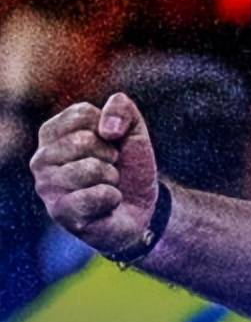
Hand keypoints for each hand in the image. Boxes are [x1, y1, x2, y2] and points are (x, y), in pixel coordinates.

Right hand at [30, 94, 157, 254]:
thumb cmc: (127, 164)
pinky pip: (97, 195)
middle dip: (110, 154)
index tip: (111, 143)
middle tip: (110, 168)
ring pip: (90, 168)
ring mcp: (47, 188)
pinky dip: (113, 197)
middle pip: (83, 140)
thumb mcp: (133, 127)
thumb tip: (107, 129)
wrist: (138, 206)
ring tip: (107, 185)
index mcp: (53, 133)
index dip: (110, 128)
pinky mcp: (60, 213)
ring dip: (112, 177)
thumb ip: (121, 107)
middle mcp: (41, 159)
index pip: (83, 113)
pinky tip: (106, 204)